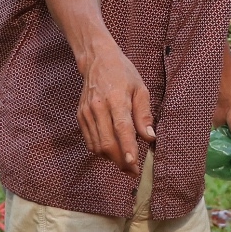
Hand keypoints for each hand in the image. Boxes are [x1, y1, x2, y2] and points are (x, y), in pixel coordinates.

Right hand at [78, 42, 153, 171]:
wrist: (97, 61)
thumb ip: (144, 115)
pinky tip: (112, 149)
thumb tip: (150, 137)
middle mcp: (98, 107)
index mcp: (116, 98)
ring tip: (125, 161)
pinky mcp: (80, 117)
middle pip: (107, 142)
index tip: (133, 163)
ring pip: (97, 146)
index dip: (127, 148)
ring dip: (111, 158)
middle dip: (120, 161)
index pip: (121, 128)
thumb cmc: (123, 74)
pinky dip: (101, 150)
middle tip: (133, 171)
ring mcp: (86, 113)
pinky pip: (90, 141)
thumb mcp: (140, 89)